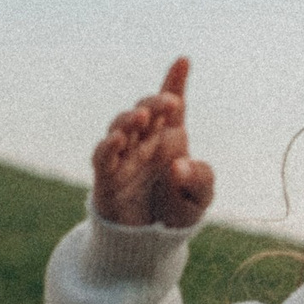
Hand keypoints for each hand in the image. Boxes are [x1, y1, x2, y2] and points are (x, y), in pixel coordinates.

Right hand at [91, 58, 215, 229]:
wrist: (153, 243)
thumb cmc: (178, 210)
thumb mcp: (201, 196)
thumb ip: (199, 180)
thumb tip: (177, 165)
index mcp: (170, 139)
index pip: (171, 105)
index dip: (175, 81)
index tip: (184, 61)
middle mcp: (145, 142)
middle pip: (146, 110)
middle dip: (155, 102)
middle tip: (170, 102)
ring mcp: (124, 157)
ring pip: (120, 126)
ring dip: (130, 119)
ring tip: (143, 116)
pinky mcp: (106, 178)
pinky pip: (102, 157)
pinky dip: (108, 146)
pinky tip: (119, 139)